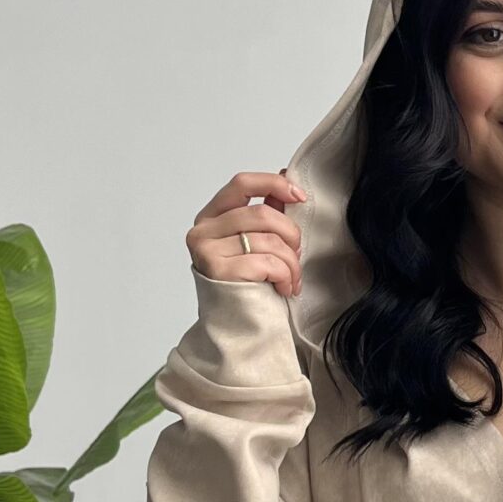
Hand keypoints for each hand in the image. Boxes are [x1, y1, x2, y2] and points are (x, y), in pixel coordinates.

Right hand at [187, 169, 308, 296]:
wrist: (237, 326)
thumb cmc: (248, 283)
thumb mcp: (257, 242)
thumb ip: (267, 210)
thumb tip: (286, 175)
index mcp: (211, 216)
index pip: (242, 184)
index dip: (274, 184)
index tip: (300, 197)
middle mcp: (203, 230)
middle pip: (261, 213)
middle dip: (291, 235)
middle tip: (297, 255)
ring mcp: (206, 250)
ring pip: (268, 240)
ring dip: (292, 262)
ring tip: (293, 278)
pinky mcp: (217, 271)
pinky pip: (266, 262)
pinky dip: (285, 276)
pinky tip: (285, 288)